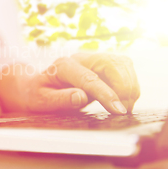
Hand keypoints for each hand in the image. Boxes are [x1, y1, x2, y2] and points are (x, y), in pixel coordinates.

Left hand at [0, 53, 139, 113]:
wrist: (36, 86)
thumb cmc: (38, 95)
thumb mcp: (41, 101)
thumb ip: (60, 99)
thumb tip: (81, 97)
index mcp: (62, 66)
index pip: (89, 78)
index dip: (106, 93)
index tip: (118, 109)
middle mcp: (80, 58)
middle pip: (111, 63)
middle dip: (123, 87)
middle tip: (123, 110)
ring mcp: (93, 58)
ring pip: (122, 63)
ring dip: (130, 85)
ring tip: (125, 107)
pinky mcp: (103, 64)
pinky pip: (125, 68)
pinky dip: (131, 83)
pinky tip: (125, 100)